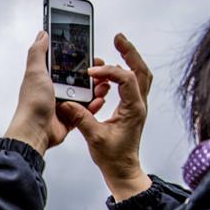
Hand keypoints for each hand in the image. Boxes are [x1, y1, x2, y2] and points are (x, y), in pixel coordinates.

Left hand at [5, 31, 107, 155]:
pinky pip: (86, 110)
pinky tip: (99, 100)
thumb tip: (42, 34)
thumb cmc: (32, 104)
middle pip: (80, 77)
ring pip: (86, 92)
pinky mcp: (71, 117)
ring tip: (104, 85)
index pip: (66, 62)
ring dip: (97, 88)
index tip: (91, 52)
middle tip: (103, 70)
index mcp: (47, 78)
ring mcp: (64, 104)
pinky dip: (94, 105)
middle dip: (93, 72)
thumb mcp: (34, 72)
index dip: (79, 56)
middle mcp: (55, 89)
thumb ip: (38, 52)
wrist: (35, 132)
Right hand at [57, 34, 152, 200]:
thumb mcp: (95, 137)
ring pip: (139, 75)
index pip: (126, 79)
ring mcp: (136, 106)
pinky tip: (109, 73)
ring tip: (117, 48)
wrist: (122, 170)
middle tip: (118, 39)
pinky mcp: (130, 109)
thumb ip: (81, 118)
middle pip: (141, 70)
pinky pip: (131, 85)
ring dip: (129, 60)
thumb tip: (67, 103)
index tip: (90, 74)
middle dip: (130, 52)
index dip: (108, 72)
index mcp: (134, 109)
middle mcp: (138, 104)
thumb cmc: (114, 157)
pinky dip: (122, 74)